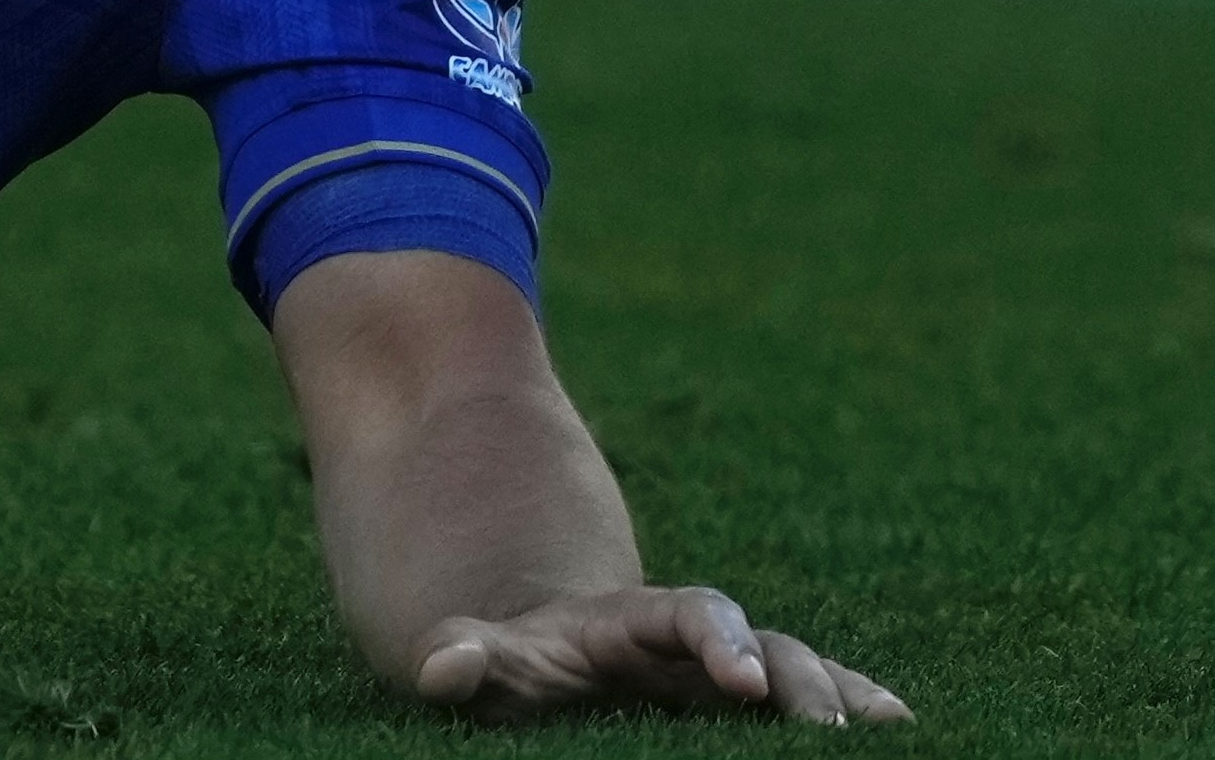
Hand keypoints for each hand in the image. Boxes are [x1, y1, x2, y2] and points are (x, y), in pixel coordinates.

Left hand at [414, 587, 908, 727]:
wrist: (532, 652)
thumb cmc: (507, 665)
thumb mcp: (480, 656)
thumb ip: (464, 657)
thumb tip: (444, 663)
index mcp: (631, 624)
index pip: (683, 616)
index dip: (715, 638)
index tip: (740, 678)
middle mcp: (693, 644)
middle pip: (761, 647)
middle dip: (799, 682)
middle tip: (830, 727)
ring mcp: (724, 676)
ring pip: (795, 673)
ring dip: (839, 696)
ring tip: (890, 726)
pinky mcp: (740, 709)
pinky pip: (802, 703)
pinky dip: (851, 705)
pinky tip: (899, 724)